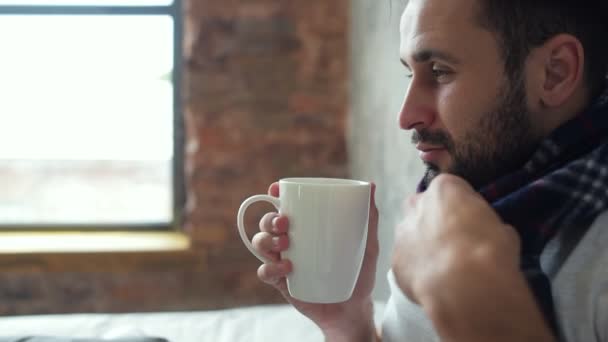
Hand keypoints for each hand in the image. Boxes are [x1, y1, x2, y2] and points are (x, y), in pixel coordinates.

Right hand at [252, 181, 379, 340]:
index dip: (275, 194)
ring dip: (266, 239)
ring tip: (285, 243)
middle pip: (267, 223)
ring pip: (260, 244)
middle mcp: (290, 243)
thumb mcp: (368, 245)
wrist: (354, 310)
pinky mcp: (282, 283)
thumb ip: (369, 217)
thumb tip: (371, 185)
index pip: (284, 206)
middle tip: (285, 223)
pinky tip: (287, 267)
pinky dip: (270, 267)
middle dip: (270, 219)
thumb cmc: (360, 274)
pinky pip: (265, 272)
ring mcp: (283, 262)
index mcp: (306, 228)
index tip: (277, 189)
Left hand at [392, 174, 519, 302]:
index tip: (473, 223)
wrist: (465, 284)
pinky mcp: (395, 259)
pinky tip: (432, 282)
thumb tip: (492, 234)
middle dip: (433, 219)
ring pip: (409, 233)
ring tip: (442, 265)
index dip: (463, 207)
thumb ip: (487, 225)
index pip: (451, 189)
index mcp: (444, 189)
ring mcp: (402, 232)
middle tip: (452, 240)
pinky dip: (416, 269)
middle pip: (422, 206)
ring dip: (422, 244)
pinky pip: (406, 261)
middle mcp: (417, 205)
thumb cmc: (489, 250)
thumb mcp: (503, 231)